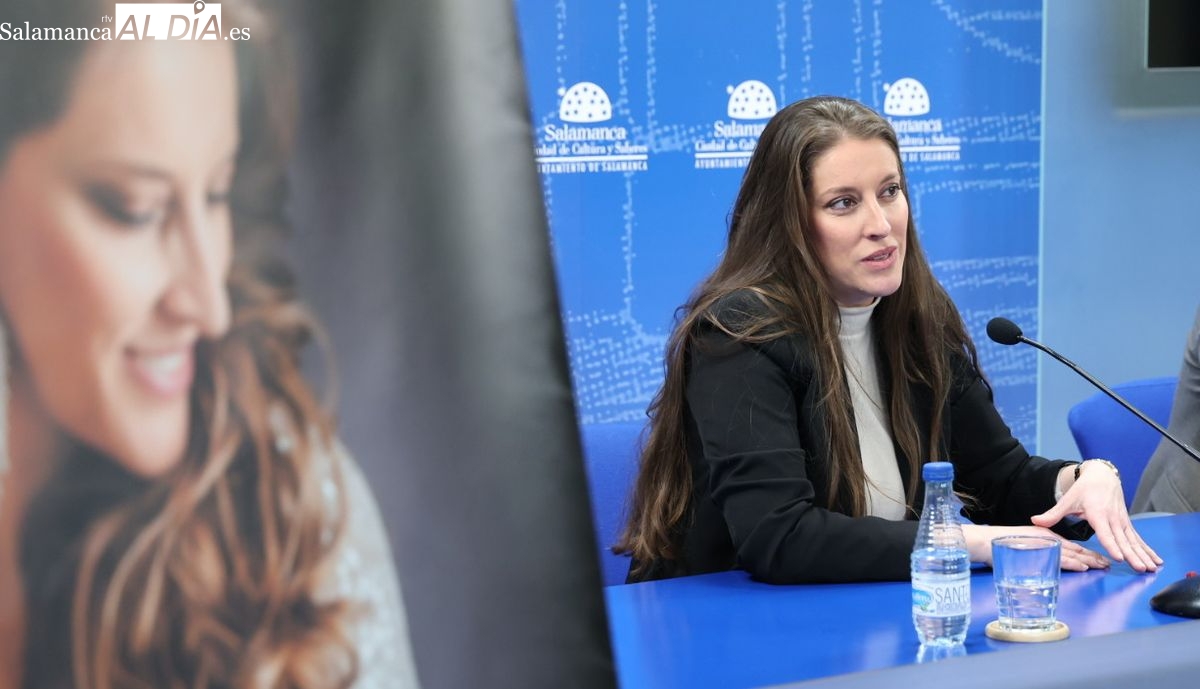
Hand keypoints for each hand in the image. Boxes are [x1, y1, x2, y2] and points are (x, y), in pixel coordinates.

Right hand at [961, 524, 1108, 570]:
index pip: (1071, 546)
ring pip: (1071, 553)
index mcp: (1045, 535)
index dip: (1086, 553)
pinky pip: (1059, 558)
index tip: (1099, 560)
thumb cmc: (999, 544)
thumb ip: (1037, 552)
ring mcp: (1043, 543)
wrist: (983, 541)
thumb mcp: (1023, 547)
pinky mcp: (1037, 550)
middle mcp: (1047, 537)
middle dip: (1093, 557)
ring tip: (1102, 566)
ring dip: (1088, 561)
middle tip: (1107, 564)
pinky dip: (1073, 563)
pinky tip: (1083, 567)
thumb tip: (1047, 563)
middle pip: (1075, 549)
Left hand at [1030, 460, 1162, 571]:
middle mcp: (1113, 519)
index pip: (1105, 533)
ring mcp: (1122, 521)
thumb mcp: (1067, 500)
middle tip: (1139, 568)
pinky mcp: (1127, 523)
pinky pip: (1138, 539)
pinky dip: (1147, 549)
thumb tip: (1034, 521)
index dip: (1111, 545)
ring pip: (1134, 541)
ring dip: (1143, 555)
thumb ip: (1053, 514)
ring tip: (1151, 568)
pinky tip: (1155, 561)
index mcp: (1097, 514)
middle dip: (1132, 555)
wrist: (1102, 476)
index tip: (1118, 557)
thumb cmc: (1083, 490)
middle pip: (1123, 540)